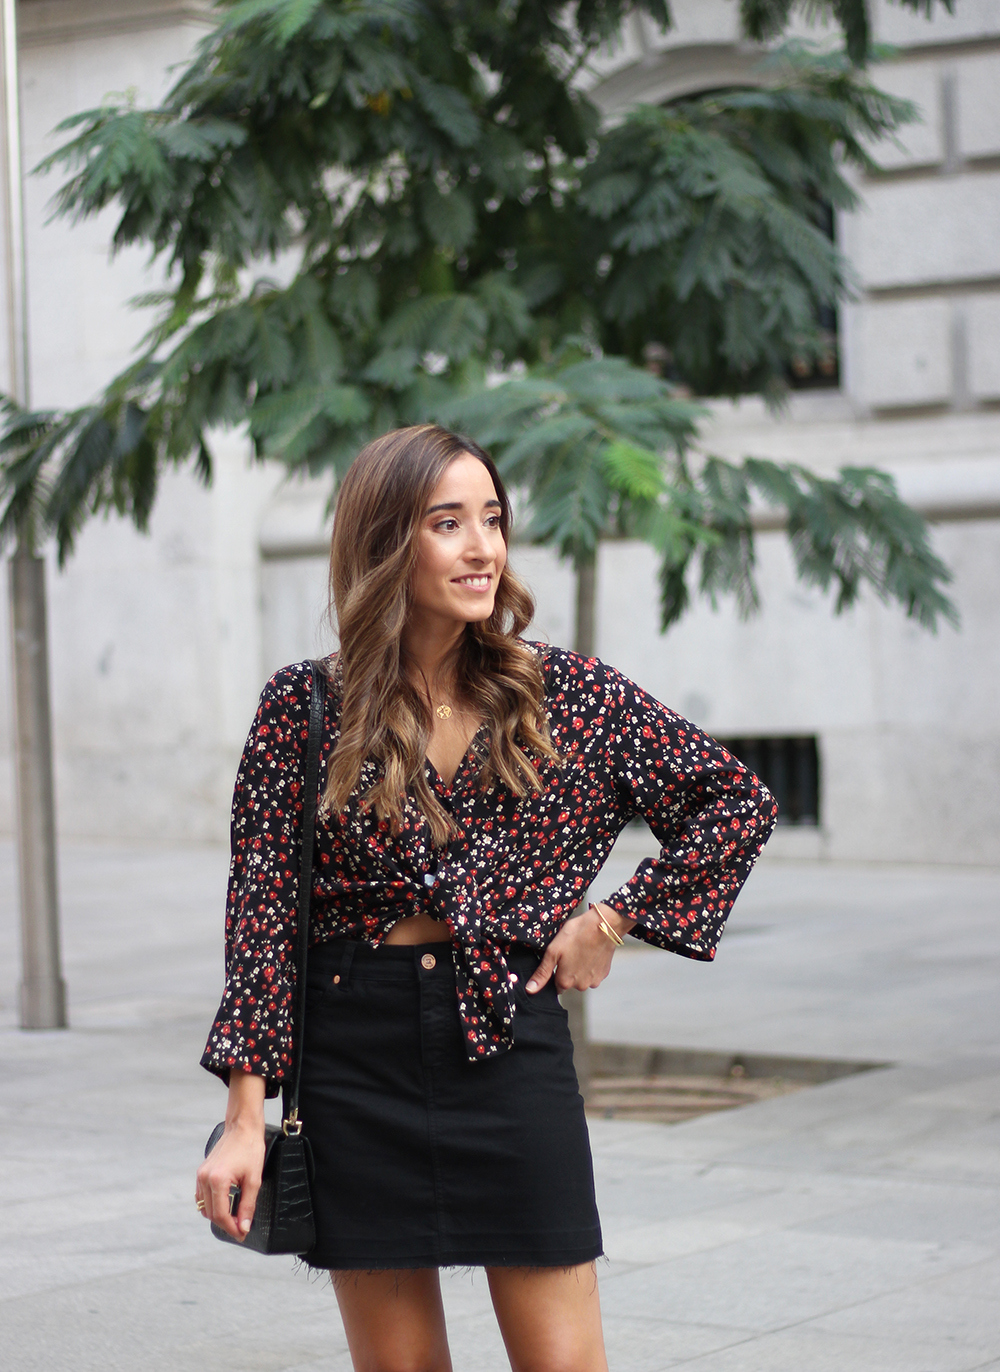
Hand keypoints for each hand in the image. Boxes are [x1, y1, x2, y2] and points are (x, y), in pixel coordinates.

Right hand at [195, 1070, 265, 1240]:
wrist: (242, 1127)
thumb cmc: (250, 1148)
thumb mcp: (254, 1179)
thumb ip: (248, 1206)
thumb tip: (243, 1227)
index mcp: (217, 1180)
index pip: (221, 1215)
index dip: (232, 1228)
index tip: (242, 1234)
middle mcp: (204, 1179)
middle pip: (211, 1214)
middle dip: (226, 1224)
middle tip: (241, 1228)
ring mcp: (201, 1175)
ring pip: (205, 1207)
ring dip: (218, 1215)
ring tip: (234, 1218)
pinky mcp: (201, 1172)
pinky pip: (202, 1197)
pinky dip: (212, 1205)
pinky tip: (225, 1205)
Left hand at [526, 902, 633, 995]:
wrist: (603, 926)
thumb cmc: (577, 935)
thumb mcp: (553, 951)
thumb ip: (542, 973)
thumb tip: (530, 989)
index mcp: (565, 981)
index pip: (555, 985)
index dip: (556, 971)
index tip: (559, 959)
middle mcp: (580, 986)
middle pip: (569, 982)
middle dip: (568, 970)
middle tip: (569, 952)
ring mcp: (594, 980)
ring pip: (581, 978)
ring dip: (580, 968)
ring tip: (580, 951)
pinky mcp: (604, 973)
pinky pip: (593, 973)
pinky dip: (590, 966)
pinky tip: (589, 952)